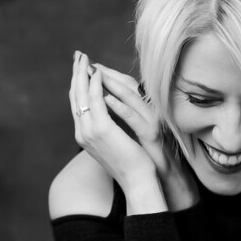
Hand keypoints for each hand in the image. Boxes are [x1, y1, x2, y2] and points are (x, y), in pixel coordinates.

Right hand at [69, 52, 160, 206]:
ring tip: (85, 58)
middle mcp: (82, 132)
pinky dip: (97, 85)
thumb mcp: (116, 144)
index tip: (80, 68)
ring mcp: (89, 131)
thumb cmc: (132, 164)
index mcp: (84, 135)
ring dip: (83, 74)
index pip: (77, 104)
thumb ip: (108, 130)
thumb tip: (109, 115)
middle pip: (74, 97)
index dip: (78, 85)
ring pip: (82, 96)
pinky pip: (96, 101)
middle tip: (78, 56)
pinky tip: (98, 73)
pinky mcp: (102, 129)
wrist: (137, 181)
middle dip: (76, 74)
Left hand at [94, 63, 198, 210]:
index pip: (124, 85)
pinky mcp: (151, 134)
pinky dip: (119, 107)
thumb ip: (118, 116)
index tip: (88, 65)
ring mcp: (152, 121)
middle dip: (105, 73)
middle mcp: (150, 111)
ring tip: (94, 72)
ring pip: (131, 97)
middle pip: (127, 85)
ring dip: (111, 83)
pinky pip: (133, 118)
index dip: (106, 74)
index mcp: (143, 110)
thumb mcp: (127, 131)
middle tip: (87, 61)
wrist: (153, 179)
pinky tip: (106, 99)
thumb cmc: (141, 157)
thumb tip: (99, 104)